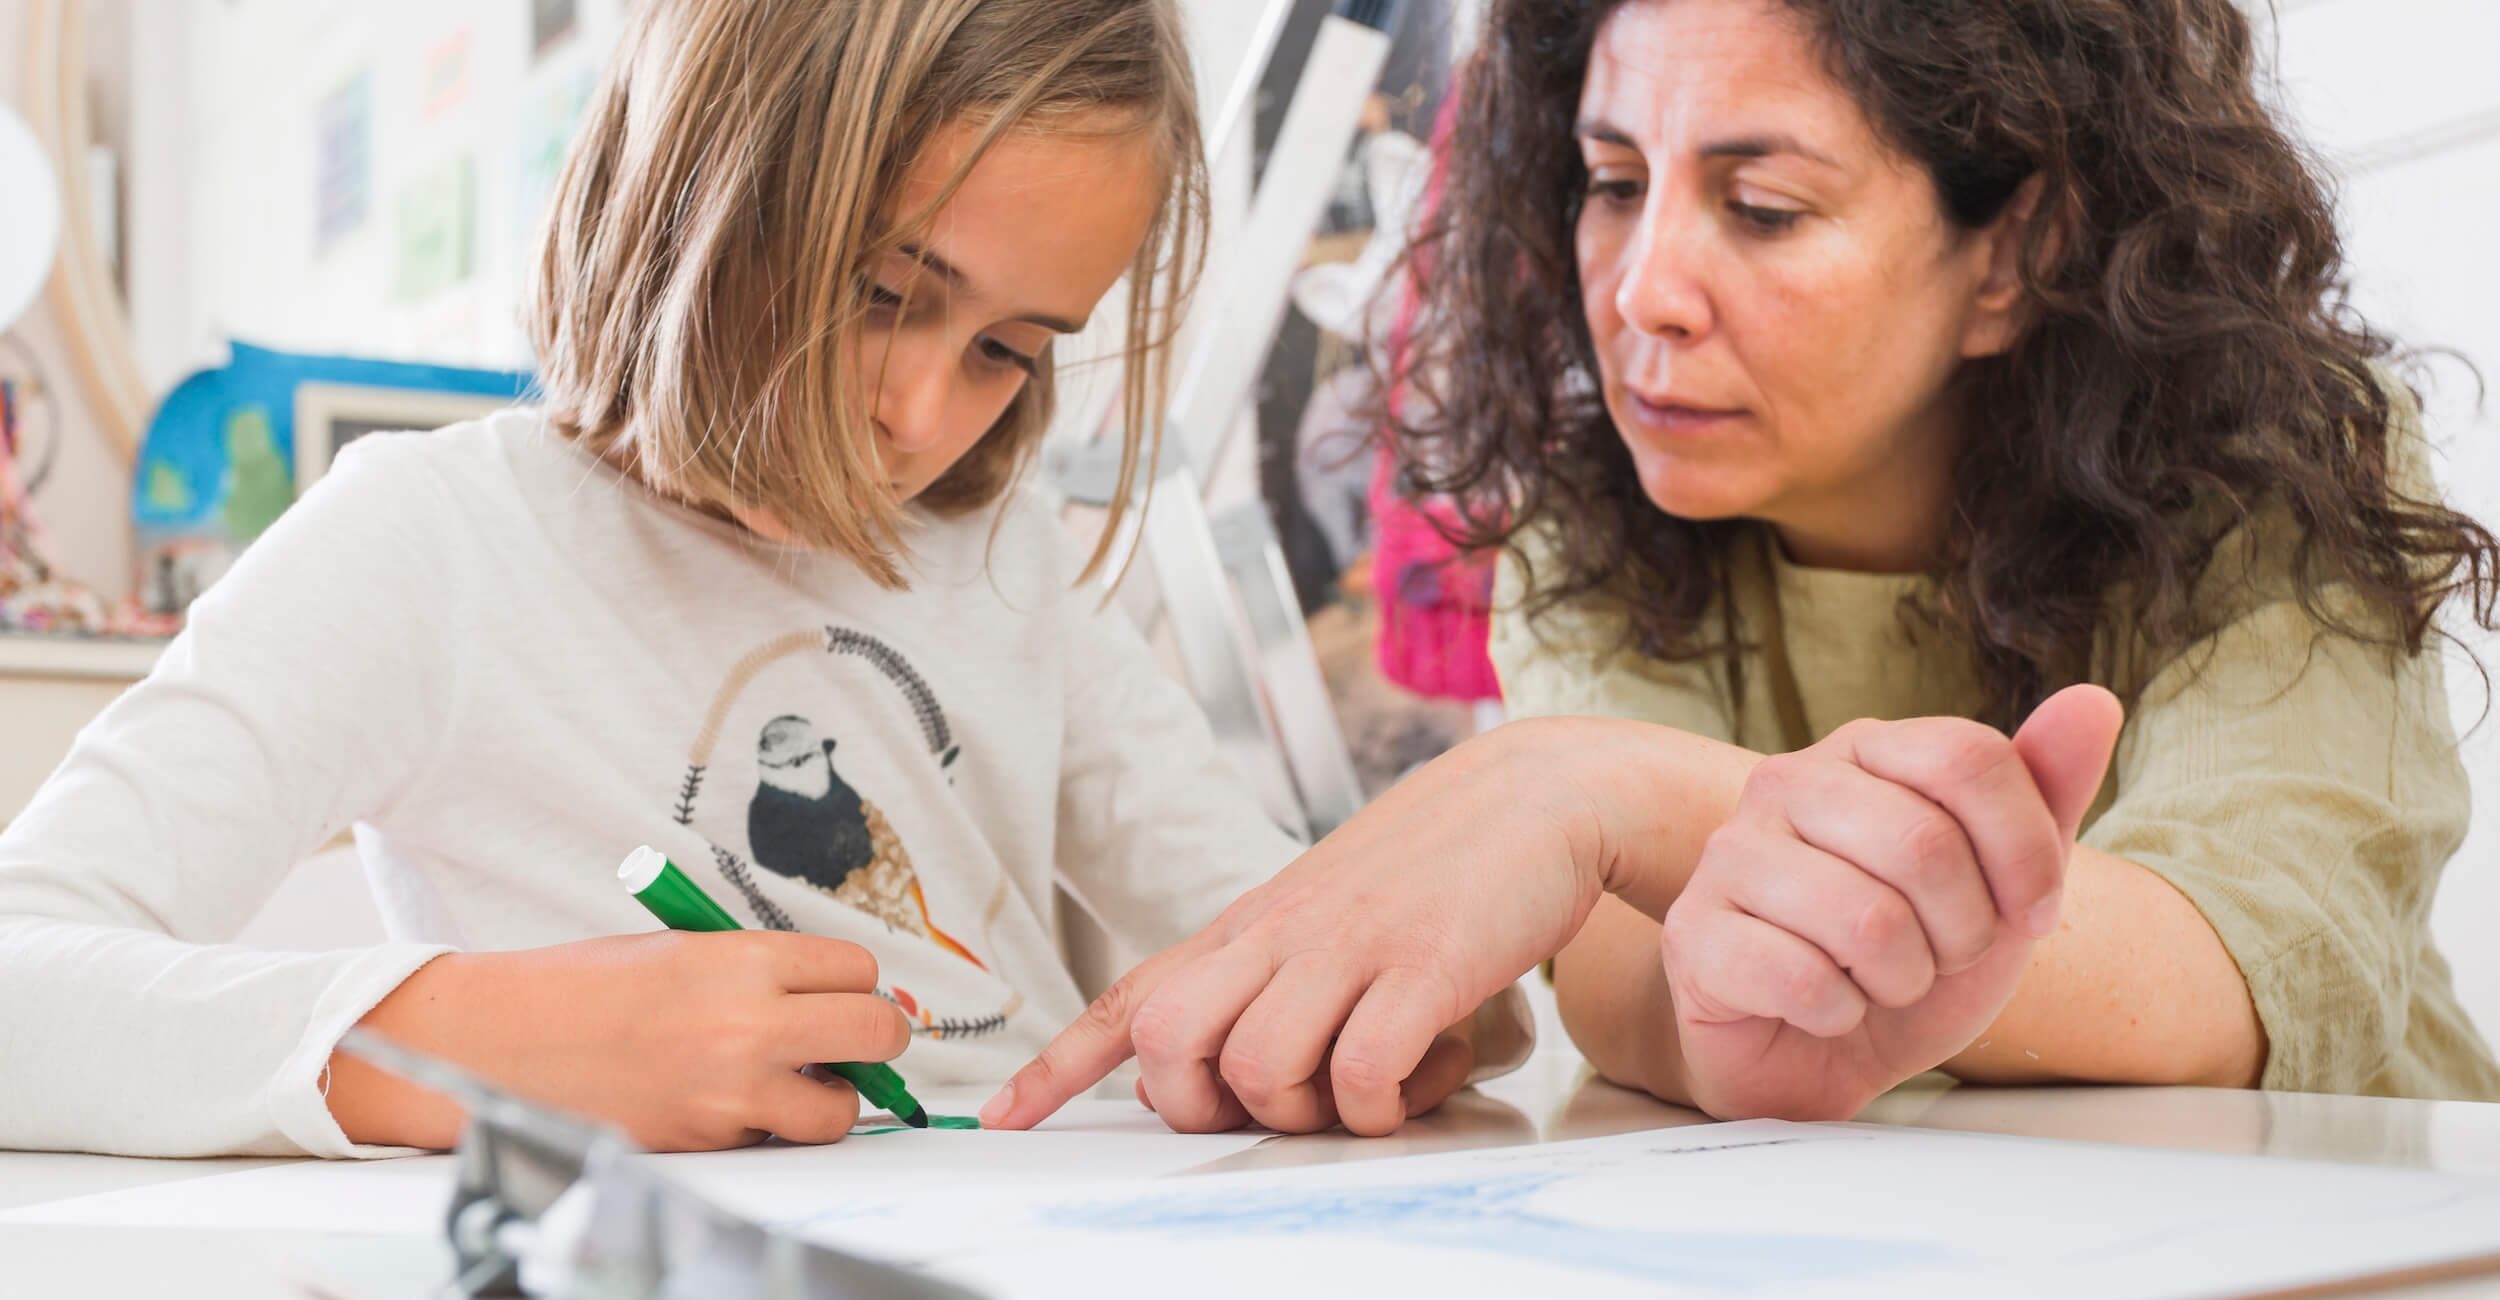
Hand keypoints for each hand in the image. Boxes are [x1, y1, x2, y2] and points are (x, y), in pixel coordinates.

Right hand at [327, 931, 910, 1150]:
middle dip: (875, 1037)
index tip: (843, 991)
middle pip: (877, 1031)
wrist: (504, 1043)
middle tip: (853, 1041)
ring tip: (801, 1085)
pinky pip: (776, 1141)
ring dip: (833, 1099)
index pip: (857, 969)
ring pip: (842, 1109)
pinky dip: (771, 1130)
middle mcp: (749, 1024)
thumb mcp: (680, 948)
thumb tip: (828, 993)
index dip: (855, 982)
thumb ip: (757, 970)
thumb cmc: (586, 988)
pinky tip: (738, 1106)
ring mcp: (731, 1092)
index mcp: (742, 960)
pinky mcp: (709, 1143)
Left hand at [981, 721, 1616, 1136]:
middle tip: (1281, 1103)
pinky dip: (1380, 1105)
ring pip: (1255, 1069)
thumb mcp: (1326, 913)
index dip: (1060, 1065)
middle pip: (1167, 1044)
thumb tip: (1217, 1064)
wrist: (1535, 796)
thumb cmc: (1432, 868)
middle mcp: (1280, 934)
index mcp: (1250, 927)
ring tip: (1372, 1083)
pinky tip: (1415, 1079)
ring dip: (1308, 1111)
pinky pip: (1359, 1072)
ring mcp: (1348, 946)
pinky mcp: (1421, 965)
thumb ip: (1267, 977)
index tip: (1006, 1117)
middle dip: (1202, 1105)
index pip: (1130, 996)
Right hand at [1660, 685, 2124, 1119]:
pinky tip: (1824, 1008)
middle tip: (1939, 958)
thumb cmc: (1907, 956)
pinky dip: (1839, 1015)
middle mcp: (1786, 781)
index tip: (2032, 915)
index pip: (1969, 757)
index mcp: (1863, 750)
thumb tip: (2094, 701)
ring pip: (1867, 922)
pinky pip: (1805, 979)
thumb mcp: (1999, 883)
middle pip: (1923, 842)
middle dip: (1963, 932)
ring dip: (1901, 981)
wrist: (1813, 1047)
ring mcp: (1730, 853)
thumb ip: (2044, 793)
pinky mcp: (1694, 931)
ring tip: (1880, 983)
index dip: (2025, 851)